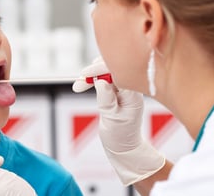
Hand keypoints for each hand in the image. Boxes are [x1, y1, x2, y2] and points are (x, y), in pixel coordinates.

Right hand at [73, 58, 164, 185]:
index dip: (100, 69)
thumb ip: (106, 99)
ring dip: (92, 74)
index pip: (118, 72)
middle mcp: (131, 88)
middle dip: (94, 70)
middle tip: (79, 82)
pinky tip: (84, 83)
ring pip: (108, 71)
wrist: (124, 146)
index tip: (84, 74)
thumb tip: (100, 81)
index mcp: (133, 94)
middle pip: (114, 67)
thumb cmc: (120, 135)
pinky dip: (94, 79)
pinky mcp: (118, 89)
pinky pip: (106, 77)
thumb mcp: (111, 119)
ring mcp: (125, 88)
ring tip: (80, 84)